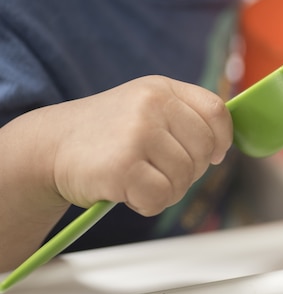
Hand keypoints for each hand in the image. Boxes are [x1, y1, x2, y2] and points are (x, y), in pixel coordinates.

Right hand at [47, 75, 232, 215]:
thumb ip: (183, 118)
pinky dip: (148, 204)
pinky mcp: (122, 165)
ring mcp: (137, 133)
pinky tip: (128, 192)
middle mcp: (152, 105)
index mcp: (162, 89)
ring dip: (166, 190)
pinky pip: (161, 197)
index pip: (216, 111)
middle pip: (203, 149)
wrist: (51, 146)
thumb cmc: (106, 133)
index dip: (221, 139)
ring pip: (184, 177)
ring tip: (139, 180)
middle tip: (160, 172)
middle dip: (189, 171)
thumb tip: (220, 147)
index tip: (212, 155)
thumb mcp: (145, 107)